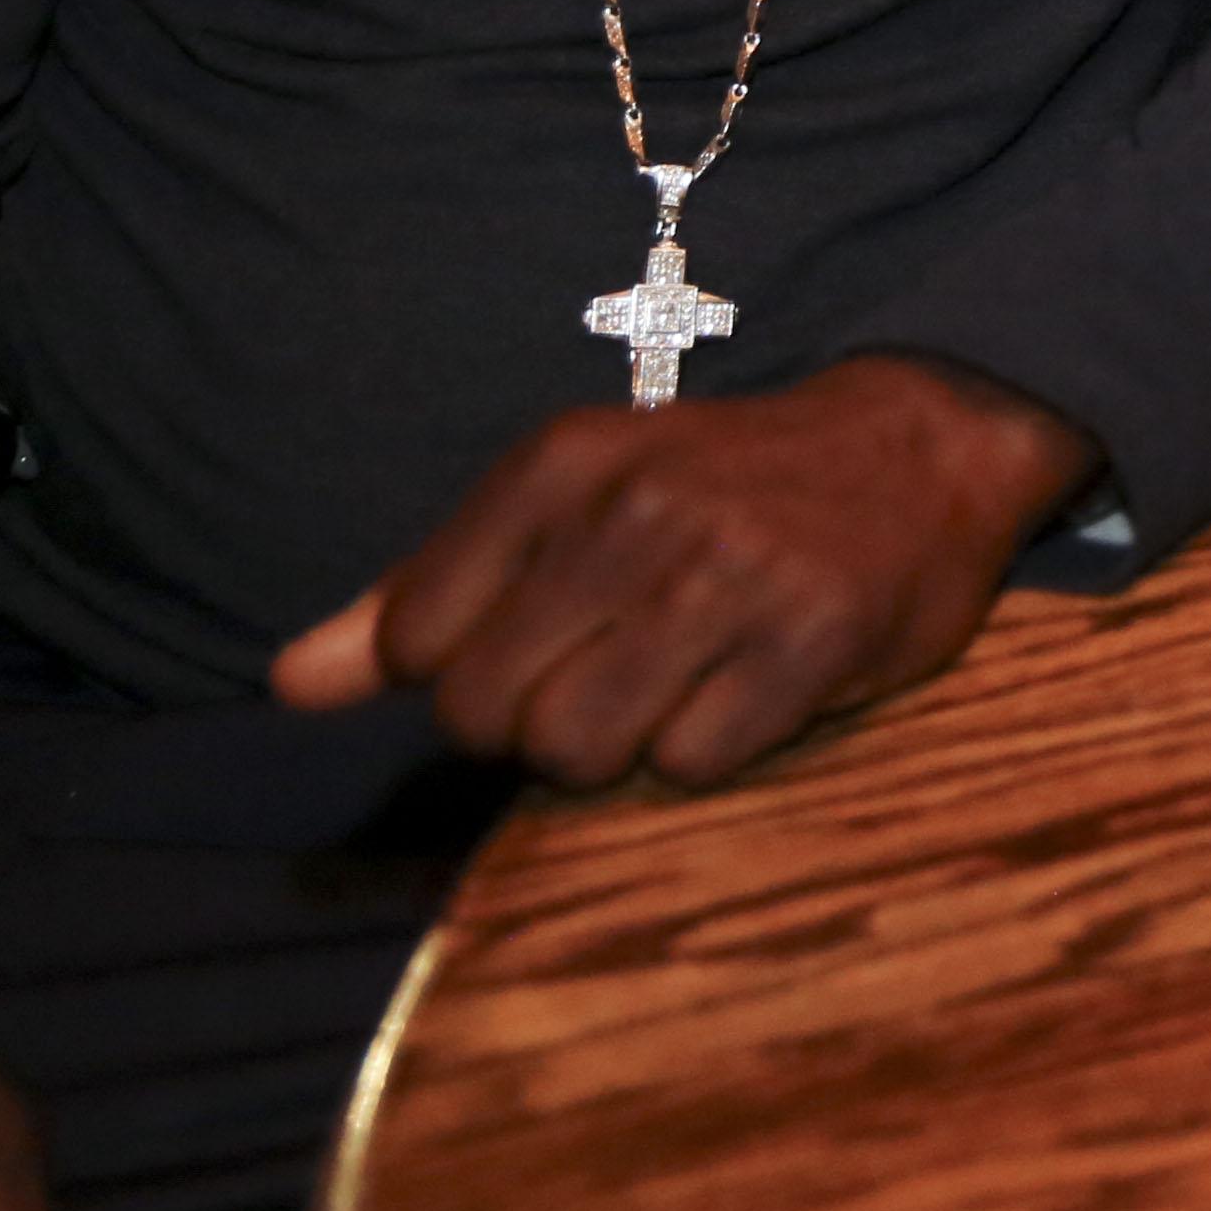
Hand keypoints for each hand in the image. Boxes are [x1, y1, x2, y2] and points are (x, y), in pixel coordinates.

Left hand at [269, 355, 1096, 791]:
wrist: (922, 445)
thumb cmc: (719, 486)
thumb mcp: (565, 505)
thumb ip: (422, 594)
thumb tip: (288, 683)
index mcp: (559, 464)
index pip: (416, 643)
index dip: (462, 671)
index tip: (537, 640)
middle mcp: (638, 510)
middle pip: (484, 714)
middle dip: (532, 722)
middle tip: (611, 671)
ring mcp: (729, 574)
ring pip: (577, 749)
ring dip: (618, 747)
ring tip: (674, 687)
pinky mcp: (812, 639)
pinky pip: (693, 765)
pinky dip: (710, 749)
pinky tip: (748, 688)